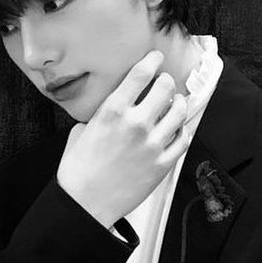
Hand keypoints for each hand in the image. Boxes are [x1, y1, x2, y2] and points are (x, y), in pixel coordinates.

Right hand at [57, 50, 189, 227]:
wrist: (85, 205)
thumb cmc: (78, 172)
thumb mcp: (80, 133)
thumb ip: (99, 116)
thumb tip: (111, 110)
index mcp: (112, 112)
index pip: (140, 74)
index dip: (152, 60)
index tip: (156, 58)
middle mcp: (135, 124)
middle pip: (164, 87)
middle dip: (165, 82)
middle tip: (163, 83)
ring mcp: (152, 144)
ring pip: (179, 111)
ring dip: (177, 103)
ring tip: (174, 104)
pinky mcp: (162, 164)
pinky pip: (183, 139)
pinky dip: (182, 130)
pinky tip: (177, 129)